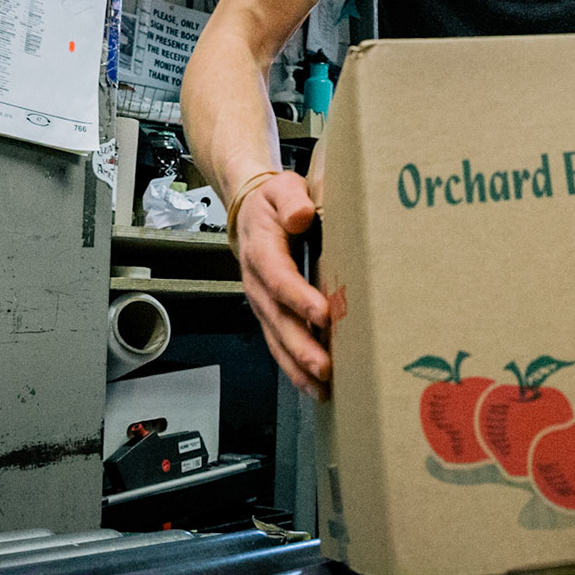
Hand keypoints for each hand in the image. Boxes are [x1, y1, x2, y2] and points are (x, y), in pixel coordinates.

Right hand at [235, 171, 332, 398]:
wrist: (250, 211)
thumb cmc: (273, 201)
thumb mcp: (281, 187)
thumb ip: (291, 199)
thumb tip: (302, 214)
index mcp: (261, 248)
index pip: (278, 276)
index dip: (298, 297)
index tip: (322, 314)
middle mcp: (257, 281)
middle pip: (277, 318)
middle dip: (300, 346)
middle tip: (325, 366)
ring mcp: (261, 302)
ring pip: (276, 338)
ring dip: (297, 365)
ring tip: (322, 387)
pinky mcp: (270, 313)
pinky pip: (279, 343)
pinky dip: (294, 367)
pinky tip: (315, 385)